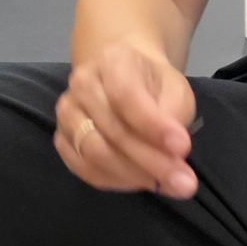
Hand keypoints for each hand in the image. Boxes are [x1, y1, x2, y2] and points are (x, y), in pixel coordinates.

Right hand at [55, 40, 198, 197]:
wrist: (125, 79)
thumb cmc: (153, 84)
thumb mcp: (176, 89)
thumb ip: (175, 114)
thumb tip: (174, 152)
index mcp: (112, 61)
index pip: (126, 96)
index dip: (153, 126)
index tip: (183, 148)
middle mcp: (82, 84)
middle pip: (112, 131)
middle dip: (151, 161)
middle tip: (184, 183)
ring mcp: (67, 113)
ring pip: (95, 154)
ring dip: (134, 175)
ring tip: (167, 184)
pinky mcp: (62, 139)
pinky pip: (84, 169)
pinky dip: (115, 181)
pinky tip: (141, 181)